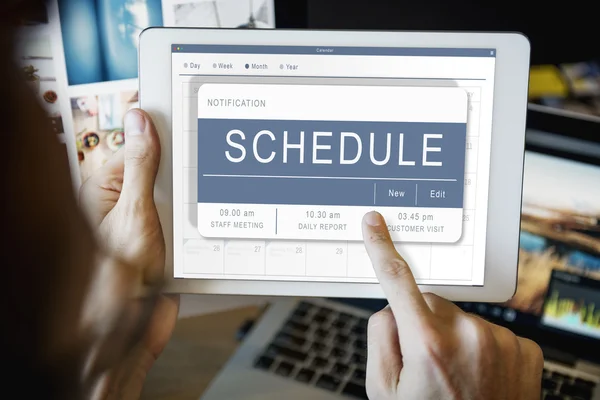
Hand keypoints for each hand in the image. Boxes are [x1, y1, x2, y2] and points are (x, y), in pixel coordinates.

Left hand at [80, 109, 178, 398]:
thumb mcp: (133, 213)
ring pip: (179, 198)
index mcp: (105, 189)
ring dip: (191, 207)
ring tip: (189, 219)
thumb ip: (140, 167)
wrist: (129, 335)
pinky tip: (199, 233)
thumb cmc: (114, 281)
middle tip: (191, 183)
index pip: (137, 147)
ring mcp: (146, 225)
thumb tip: (140, 122)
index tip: (186, 127)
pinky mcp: (165, 244)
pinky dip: (197, 227)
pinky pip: (187, 224)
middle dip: (180, 179)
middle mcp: (124, 205)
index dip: (162, 138)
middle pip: (162, 172)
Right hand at [362, 211, 543, 399]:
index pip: (396, 280)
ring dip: (452, 335)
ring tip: (456, 375)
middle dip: (421, 321)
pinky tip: (479, 375)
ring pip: (460, 316)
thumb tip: (391, 308)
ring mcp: (499, 340)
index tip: (375, 224)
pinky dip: (480, 345)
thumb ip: (379, 338)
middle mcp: (467, 335)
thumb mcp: (383, 390)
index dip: (381, 248)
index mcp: (427, 344)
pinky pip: (488, 329)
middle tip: (425, 362)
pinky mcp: (523, 347)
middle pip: (429, 302)